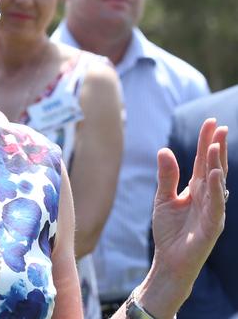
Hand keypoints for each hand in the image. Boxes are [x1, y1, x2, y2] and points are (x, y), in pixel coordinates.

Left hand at [139, 118, 227, 316]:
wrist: (169, 261)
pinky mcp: (212, 226)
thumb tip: (164, 150)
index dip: (207, 142)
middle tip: (220, 127)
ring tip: (215, 146)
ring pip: (218, 184)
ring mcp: (213, 211)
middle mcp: (208, 197)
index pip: (204, 161)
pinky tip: (216, 175)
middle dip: (217, 147)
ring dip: (217, 164)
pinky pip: (216, 205)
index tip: (212, 122)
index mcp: (197, 189)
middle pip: (214, 167)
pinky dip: (217, 190)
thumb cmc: (169, 231)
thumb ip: (166, 176)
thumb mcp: (163, 198)